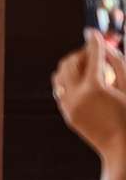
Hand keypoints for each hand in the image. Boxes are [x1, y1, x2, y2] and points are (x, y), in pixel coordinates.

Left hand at [53, 33, 125, 172]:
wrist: (121, 147)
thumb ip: (116, 64)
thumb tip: (105, 46)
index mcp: (95, 88)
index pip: (92, 56)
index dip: (95, 42)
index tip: (93, 32)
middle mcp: (76, 96)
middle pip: (69, 63)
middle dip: (81, 54)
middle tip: (97, 54)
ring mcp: (68, 106)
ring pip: (60, 76)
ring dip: (73, 67)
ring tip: (93, 70)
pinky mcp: (67, 114)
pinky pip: (62, 90)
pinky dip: (71, 82)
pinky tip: (88, 85)